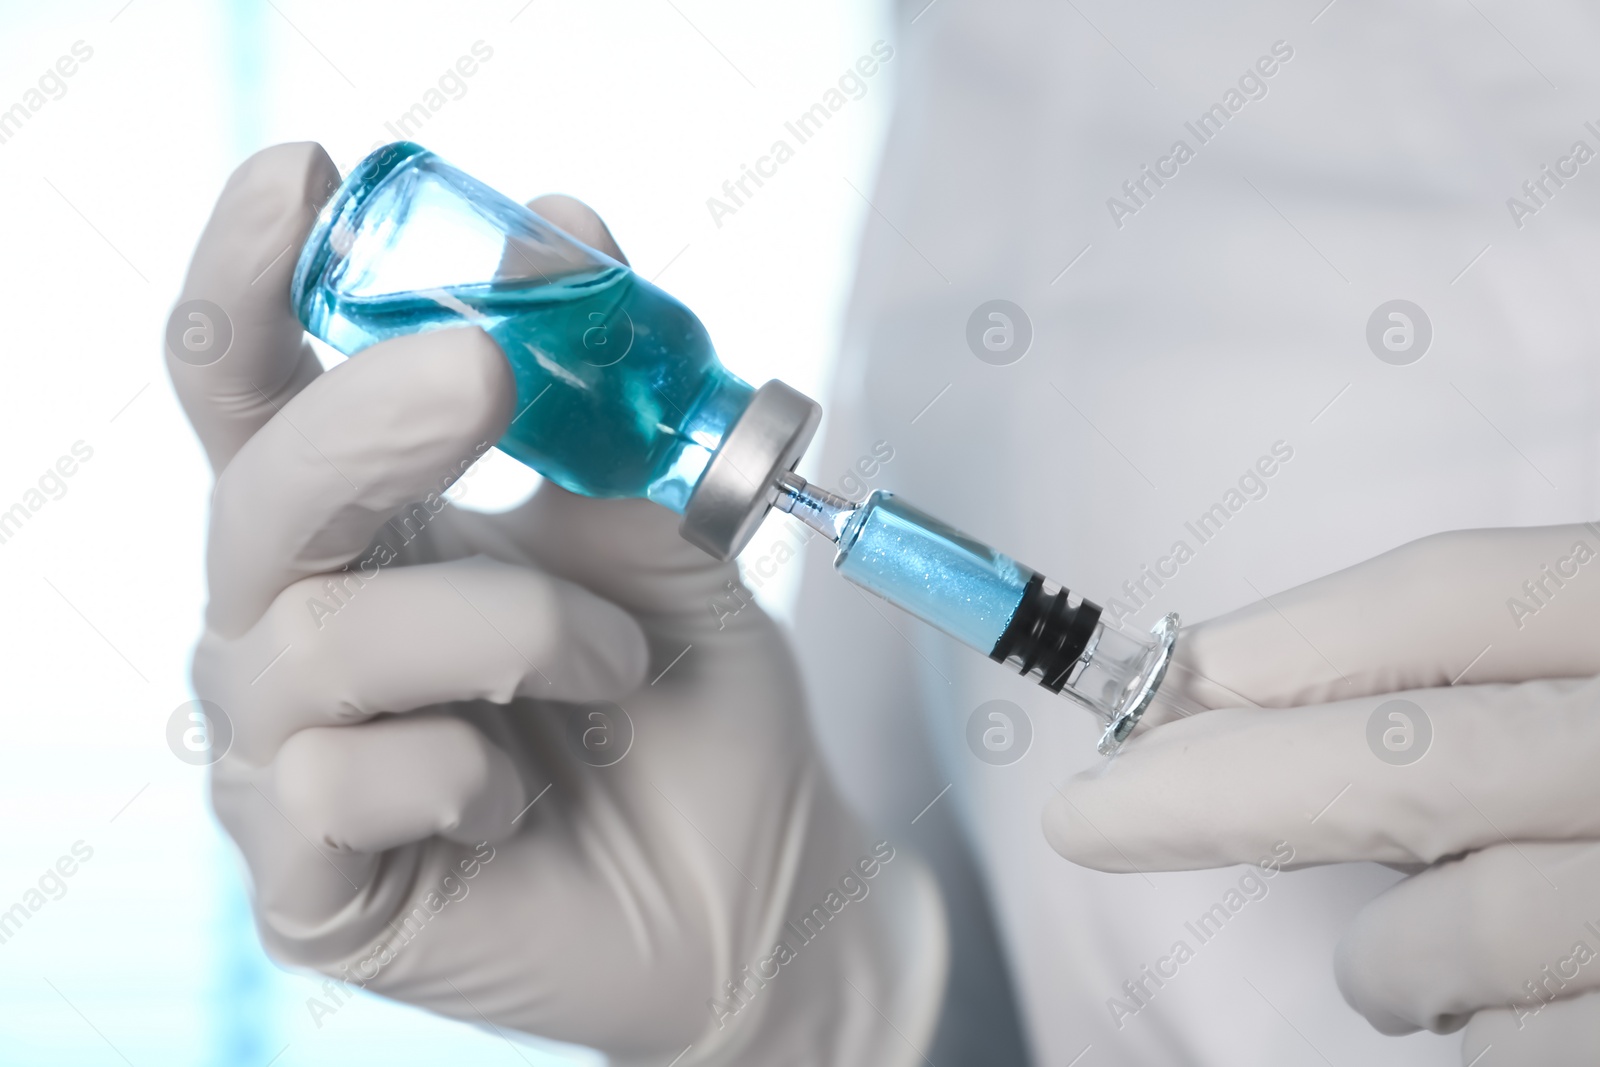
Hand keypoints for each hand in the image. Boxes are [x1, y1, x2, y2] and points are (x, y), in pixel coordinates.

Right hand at [168, 143, 943, 1065]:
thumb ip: (603, 395)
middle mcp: (298, 630)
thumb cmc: (692, 703)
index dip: (254, 279)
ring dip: (507, 627)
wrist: (757, 880)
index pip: (259, 393)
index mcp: (367, 531)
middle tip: (487, 372)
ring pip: (318, 642)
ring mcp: (288, 760)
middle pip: (256, 496)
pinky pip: (338, 787)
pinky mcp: (310, 880)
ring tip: (615, 668)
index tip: (302, 174)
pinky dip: (472, 768)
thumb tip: (566, 218)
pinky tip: (529, 793)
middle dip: (369, 421)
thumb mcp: (668, 527)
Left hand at [1042, 524, 1599, 1063]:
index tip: (1162, 681)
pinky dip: (1481, 1040)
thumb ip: (1510, 679)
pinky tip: (1496, 1017)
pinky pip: (1526, 1048)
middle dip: (1224, 787)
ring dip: (1387, 957)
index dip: (1293, 638)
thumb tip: (1261, 697)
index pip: (1463, 594)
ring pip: (1460, 924)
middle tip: (1091, 815)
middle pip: (1414, 755)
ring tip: (1400, 970)